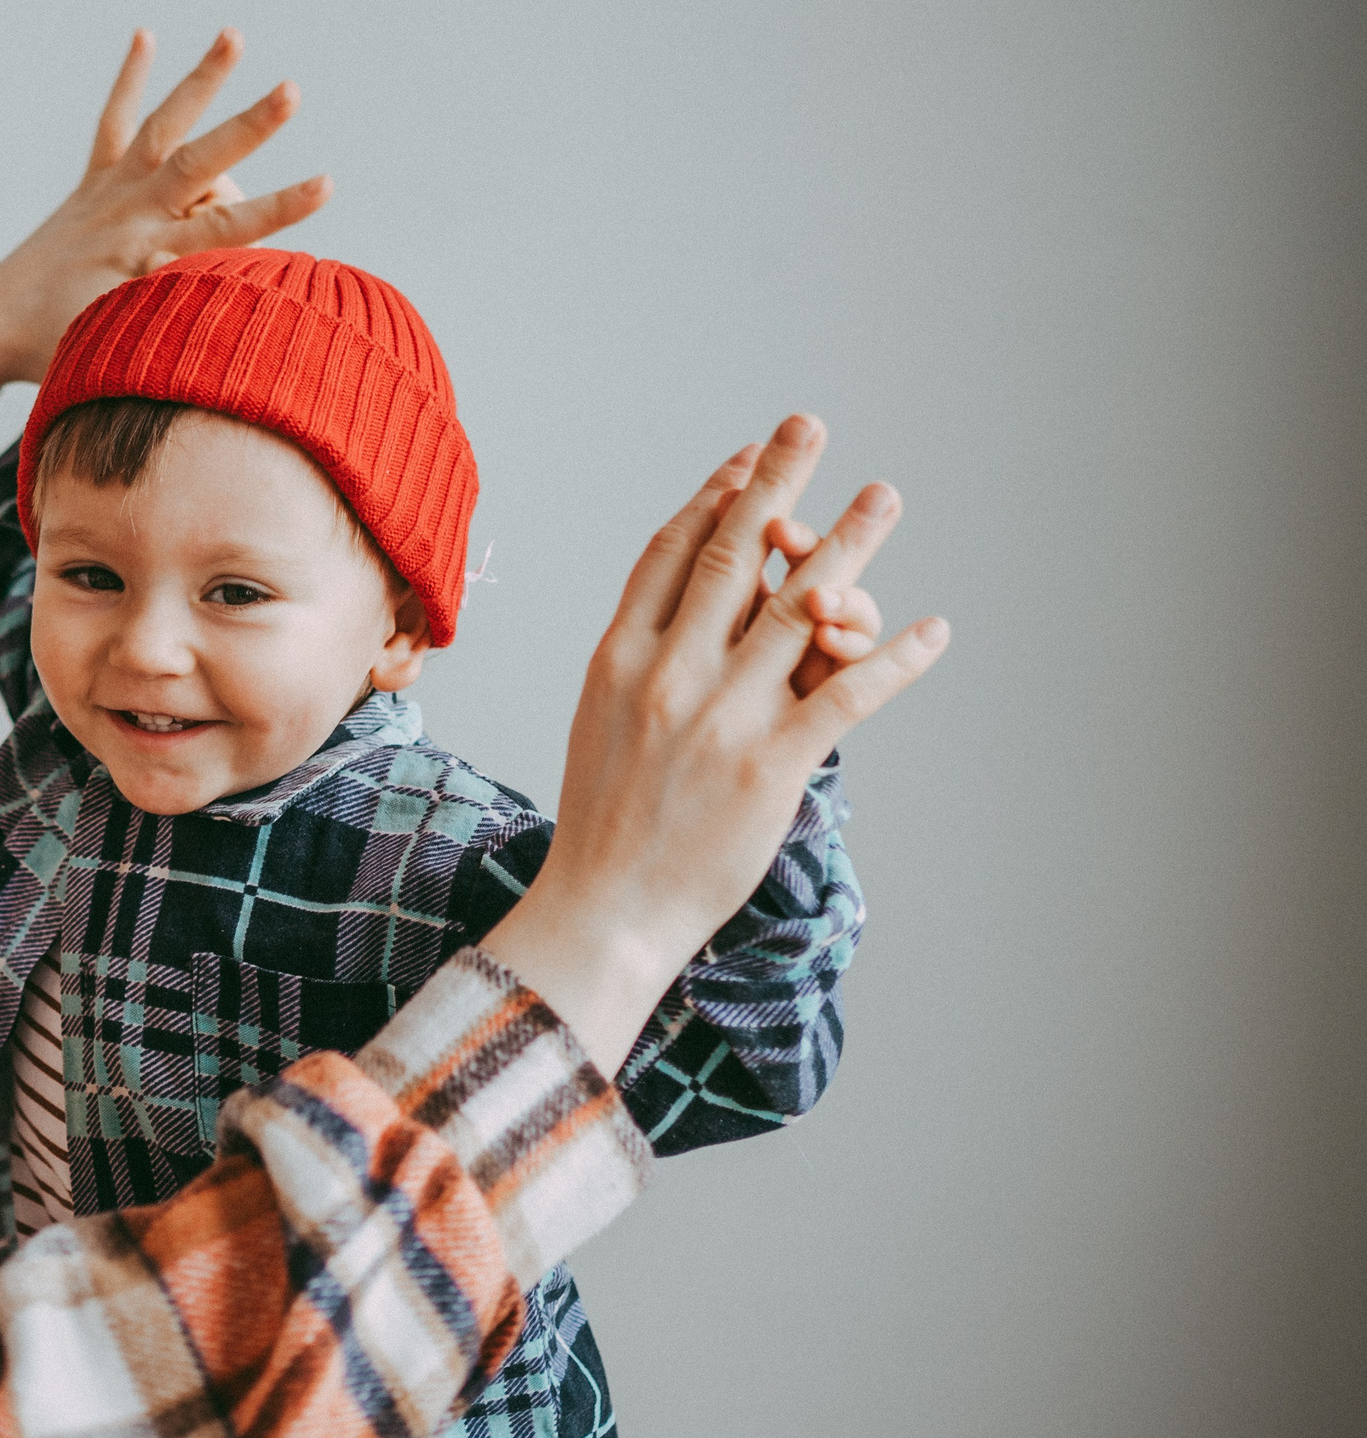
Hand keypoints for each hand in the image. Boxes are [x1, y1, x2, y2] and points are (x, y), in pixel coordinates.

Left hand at [0, 28, 332, 396]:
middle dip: (248, 127)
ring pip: (161, 127)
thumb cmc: (61, 348)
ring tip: (233, 34)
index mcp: (146, 259)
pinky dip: (128, 81)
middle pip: (200, 164)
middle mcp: (132, 215)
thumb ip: (167, 326)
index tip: (326, 185)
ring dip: (200, 80)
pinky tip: (144, 37)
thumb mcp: (118, 352)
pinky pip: (111, 124)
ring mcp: (111, 191)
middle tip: (291, 91)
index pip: (227, 231)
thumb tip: (224, 315)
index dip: (279, 210)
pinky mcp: (92, 182)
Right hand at [479, 416, 949, 1073]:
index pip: (671, 553)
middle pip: (735, 557)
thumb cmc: (608, 823)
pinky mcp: (770, 766)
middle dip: (778, 484)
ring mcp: (721, 717)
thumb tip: (709, 609)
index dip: (713, 497)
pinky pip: (848, 695)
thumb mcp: (605, 722)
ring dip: (852, 546)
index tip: (749, 457)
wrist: (605, 909)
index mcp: (619, 658)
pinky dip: (897, 659)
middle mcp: (669, 674)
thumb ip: (650, 662)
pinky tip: (934, 632)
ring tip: (884, 496)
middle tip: (810, 426)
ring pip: (799, 609)